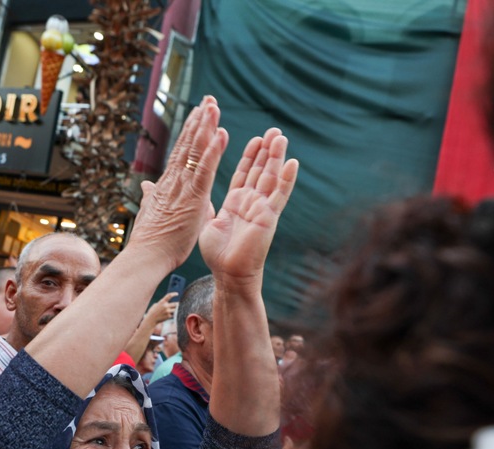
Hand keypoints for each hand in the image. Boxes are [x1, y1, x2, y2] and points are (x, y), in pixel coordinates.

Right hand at [128, 96, 227, 271]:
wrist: (147, 255)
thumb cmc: (152, 240)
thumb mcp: (152, 212)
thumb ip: (152, 196)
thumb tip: (148, 187)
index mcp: (169, 184)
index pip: (181, 152)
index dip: (191, 132)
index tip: (198, 113)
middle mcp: (175, 180)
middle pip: (188, 144)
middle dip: (199, 121)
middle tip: (209, 99)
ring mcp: (184, 187)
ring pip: (196, 151)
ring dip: (206, 127)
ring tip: (214, 106)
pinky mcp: (194, 197)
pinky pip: (205, 170)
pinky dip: (213, 152)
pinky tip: (221, 135)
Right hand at [144, 292, 177, 326]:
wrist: (151, 319)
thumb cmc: (153, 311)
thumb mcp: (156, 304)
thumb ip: (162, 303)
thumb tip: (168, 302)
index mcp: (162, 301)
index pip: (169, 295)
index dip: (174, 294)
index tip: (177, 294)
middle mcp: (165, 306)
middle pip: (176, 304)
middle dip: (178, 304)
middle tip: (178, 304)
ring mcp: (167, 311)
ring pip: (176, 309)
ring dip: (176, 309)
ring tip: (176, 310)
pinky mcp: (168, 316)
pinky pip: (173, 314)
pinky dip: (173, 314)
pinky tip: (171, 314)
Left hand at [199, 128, 298, 284]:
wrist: (228, 274)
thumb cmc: (218, 254)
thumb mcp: (209, 224)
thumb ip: (210, 209)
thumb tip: (201, 200)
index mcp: (236, 203)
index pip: (245, 174)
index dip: (250, 157)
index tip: (255, 139)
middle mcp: (251, 203)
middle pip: (260, 171)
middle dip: (266, 151)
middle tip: (273, 130)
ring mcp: (262, 209)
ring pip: (271, 178)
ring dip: (276, 157)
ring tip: (281, 137)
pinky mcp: (269, 217)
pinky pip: (279, 195)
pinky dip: (286, 179)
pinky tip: (293, 163)